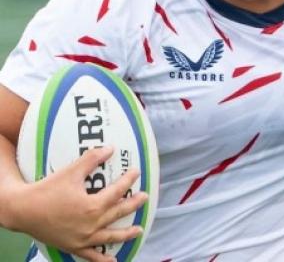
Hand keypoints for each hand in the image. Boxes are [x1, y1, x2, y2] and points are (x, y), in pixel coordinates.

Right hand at [9, 146, 146, 261]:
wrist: (22, 211)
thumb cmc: (47, 190)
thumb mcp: (71, 172)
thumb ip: (92, 159)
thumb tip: (110, 148)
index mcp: (92, 206)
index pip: (117, 191)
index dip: (128, 180)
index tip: (136, 172)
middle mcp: (91, 224)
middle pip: (118, 213)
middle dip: (133, 204)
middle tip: (144, 197)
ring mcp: (83, 238)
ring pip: (110, 236)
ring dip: (126, 234)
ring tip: (138, 230)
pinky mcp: (73, 247)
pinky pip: (91, 256)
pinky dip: (102, 259)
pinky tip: (112, 261)